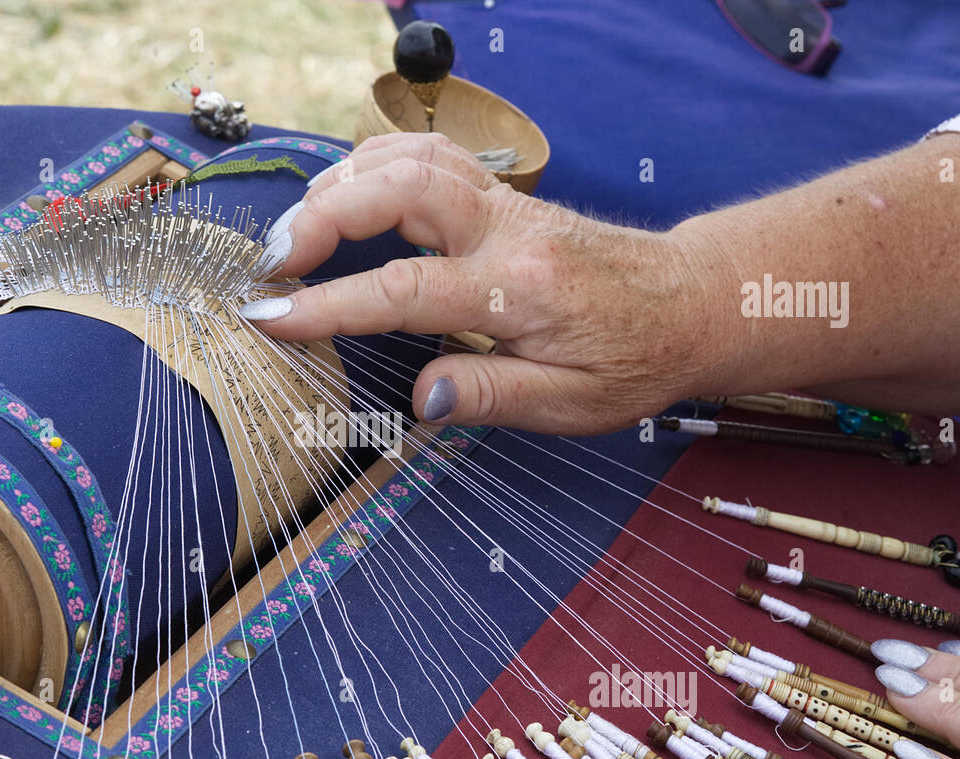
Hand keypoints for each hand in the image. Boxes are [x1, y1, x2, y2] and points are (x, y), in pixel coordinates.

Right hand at [242, 133, 722, 434]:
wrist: (690, 304)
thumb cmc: (634, 359)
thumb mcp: (573, 403)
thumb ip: (493, 393)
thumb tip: (422, 397)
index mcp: (518, 288)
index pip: (403, 289)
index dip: (328, 303)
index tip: (270, 316)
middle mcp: (506, 229)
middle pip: (398, 190)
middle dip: (321, 218)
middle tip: (271, 263)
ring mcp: (505, 202)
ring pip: (411, 157)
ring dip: (342, 184)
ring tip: (296, 229)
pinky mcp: (503, 194)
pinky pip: (430, 154)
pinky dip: (377, 162)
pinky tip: (348, 190)